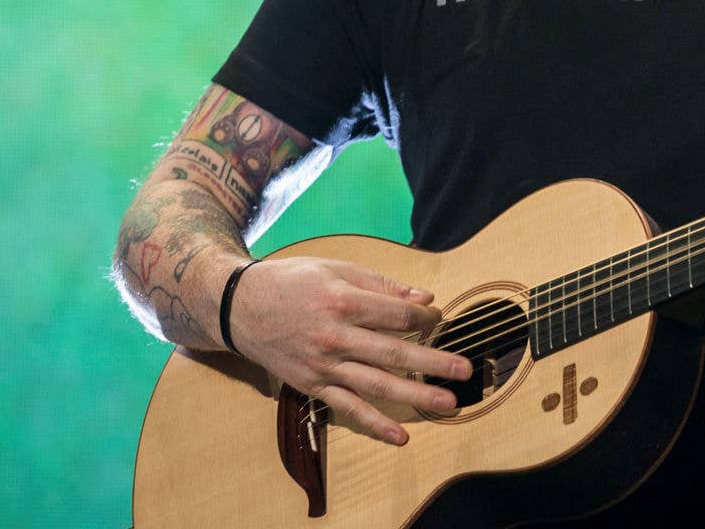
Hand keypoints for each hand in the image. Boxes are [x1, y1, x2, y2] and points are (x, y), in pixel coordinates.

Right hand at [227, 256, 472, 444]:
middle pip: (393, 353)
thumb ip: (382, 285)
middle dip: (433, 362)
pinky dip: (374, 424)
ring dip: (414, 396)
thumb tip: (424, 299)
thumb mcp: (336, 269)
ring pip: (375, 385)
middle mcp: (334, 337)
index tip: (440, 320)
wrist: (239, 307)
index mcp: (343, 301)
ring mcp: (323, 366)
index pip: (397, 316)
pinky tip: (400, 436)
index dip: (424, 319)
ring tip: (447, 403)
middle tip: (465, 370)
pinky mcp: (312, 386)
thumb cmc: (293, 281)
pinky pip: (347, 409)